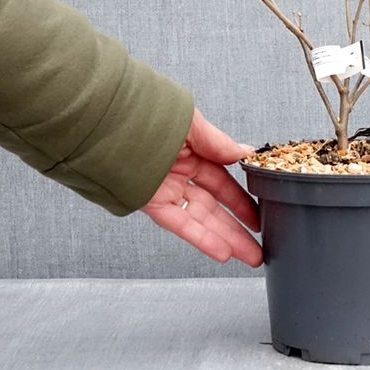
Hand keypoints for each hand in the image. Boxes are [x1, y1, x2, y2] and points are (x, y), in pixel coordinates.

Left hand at [142, 108, 261, 266]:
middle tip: (259, 247)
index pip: (222, 181)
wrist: (110, 120)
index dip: (241, 199)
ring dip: (226, 239)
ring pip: (201, 219)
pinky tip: (221, 251)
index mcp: (190, 151)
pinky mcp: (151, 202)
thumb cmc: (148, 113)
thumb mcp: (192, 124)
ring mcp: (165, 189)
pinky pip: (180, 223)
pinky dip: (201, 238)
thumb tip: (245, 153)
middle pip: (214, 206)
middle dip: (238, 228)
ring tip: (249, 257)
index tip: (260, 213)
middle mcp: (178, 173)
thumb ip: (218, 143)